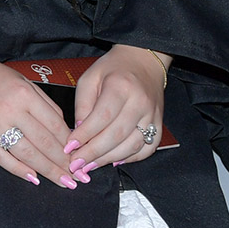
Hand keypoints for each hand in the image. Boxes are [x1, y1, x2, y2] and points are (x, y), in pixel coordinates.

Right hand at [0, 55, 76, 187]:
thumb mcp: (24, 81)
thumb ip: (45, 104)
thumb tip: (65, 131)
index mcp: (25, 94)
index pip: (55, 125)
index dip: (71, 144)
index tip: (80, 156)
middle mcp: (11, 109)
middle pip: (44, 142)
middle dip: (64, 163)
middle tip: (78, 177)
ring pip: (27, 153)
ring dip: (47, 170)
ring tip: (63, 182)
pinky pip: (1, 157)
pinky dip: (18, 170)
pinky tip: (33, 178)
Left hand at [68, 46, 167, 172]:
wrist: (143, 61)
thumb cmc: (112, 69)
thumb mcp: (90, 77)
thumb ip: (82, 103)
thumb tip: (78, 130)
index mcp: (121, 86)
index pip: (101, 117)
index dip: (84, 135)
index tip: (69, 148)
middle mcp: (140, 102)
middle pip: (116, 135)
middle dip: (93, 153)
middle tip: (76, 164)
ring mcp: (153, 115)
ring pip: (132, 145)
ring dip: (109, 159)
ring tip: (90, 166)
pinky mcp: (159, 124)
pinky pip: (147, 148)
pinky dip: (131, 158)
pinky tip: (114, 160)